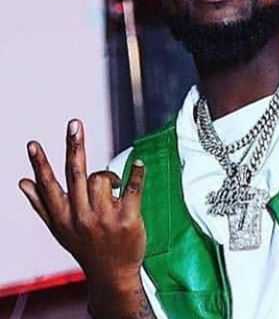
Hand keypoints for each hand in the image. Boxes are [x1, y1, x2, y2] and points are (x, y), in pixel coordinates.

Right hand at [19, 119, 147, 311]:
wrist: (112, 273)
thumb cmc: (85, 246)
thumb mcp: (59, 230)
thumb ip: (42, 204)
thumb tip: (21, 181)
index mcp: (62, 218)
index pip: (49, 186)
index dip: (40, 164)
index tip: (32, 143)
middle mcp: (81, 217)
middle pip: (76, 174)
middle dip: (74, 146)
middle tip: (74, 123)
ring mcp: (105, 218)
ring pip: (102, 178)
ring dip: (108, 175)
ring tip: (113, 186)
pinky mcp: (128, 219)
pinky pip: (132, 188)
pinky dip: (136, 173)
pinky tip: (139, 163)